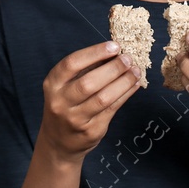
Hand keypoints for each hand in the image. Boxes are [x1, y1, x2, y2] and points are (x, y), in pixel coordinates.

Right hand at [37, 40, 142, 160]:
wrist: (59, 141)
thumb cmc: (66, 105)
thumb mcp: (65, 85)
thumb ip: (85, 69)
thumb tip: (114, 52)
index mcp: (53, 84)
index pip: (71, 64)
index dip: (94, 53)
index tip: (114, 46)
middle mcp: (60, 102)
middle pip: (89, 83)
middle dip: (113, 68)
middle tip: (128, 59)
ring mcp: (75, 119)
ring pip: (103, 98)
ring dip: (123, 82)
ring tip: (136, 71)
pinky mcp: (91, 131)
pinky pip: (112, 109)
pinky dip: (126, 94)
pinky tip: (134, 85)